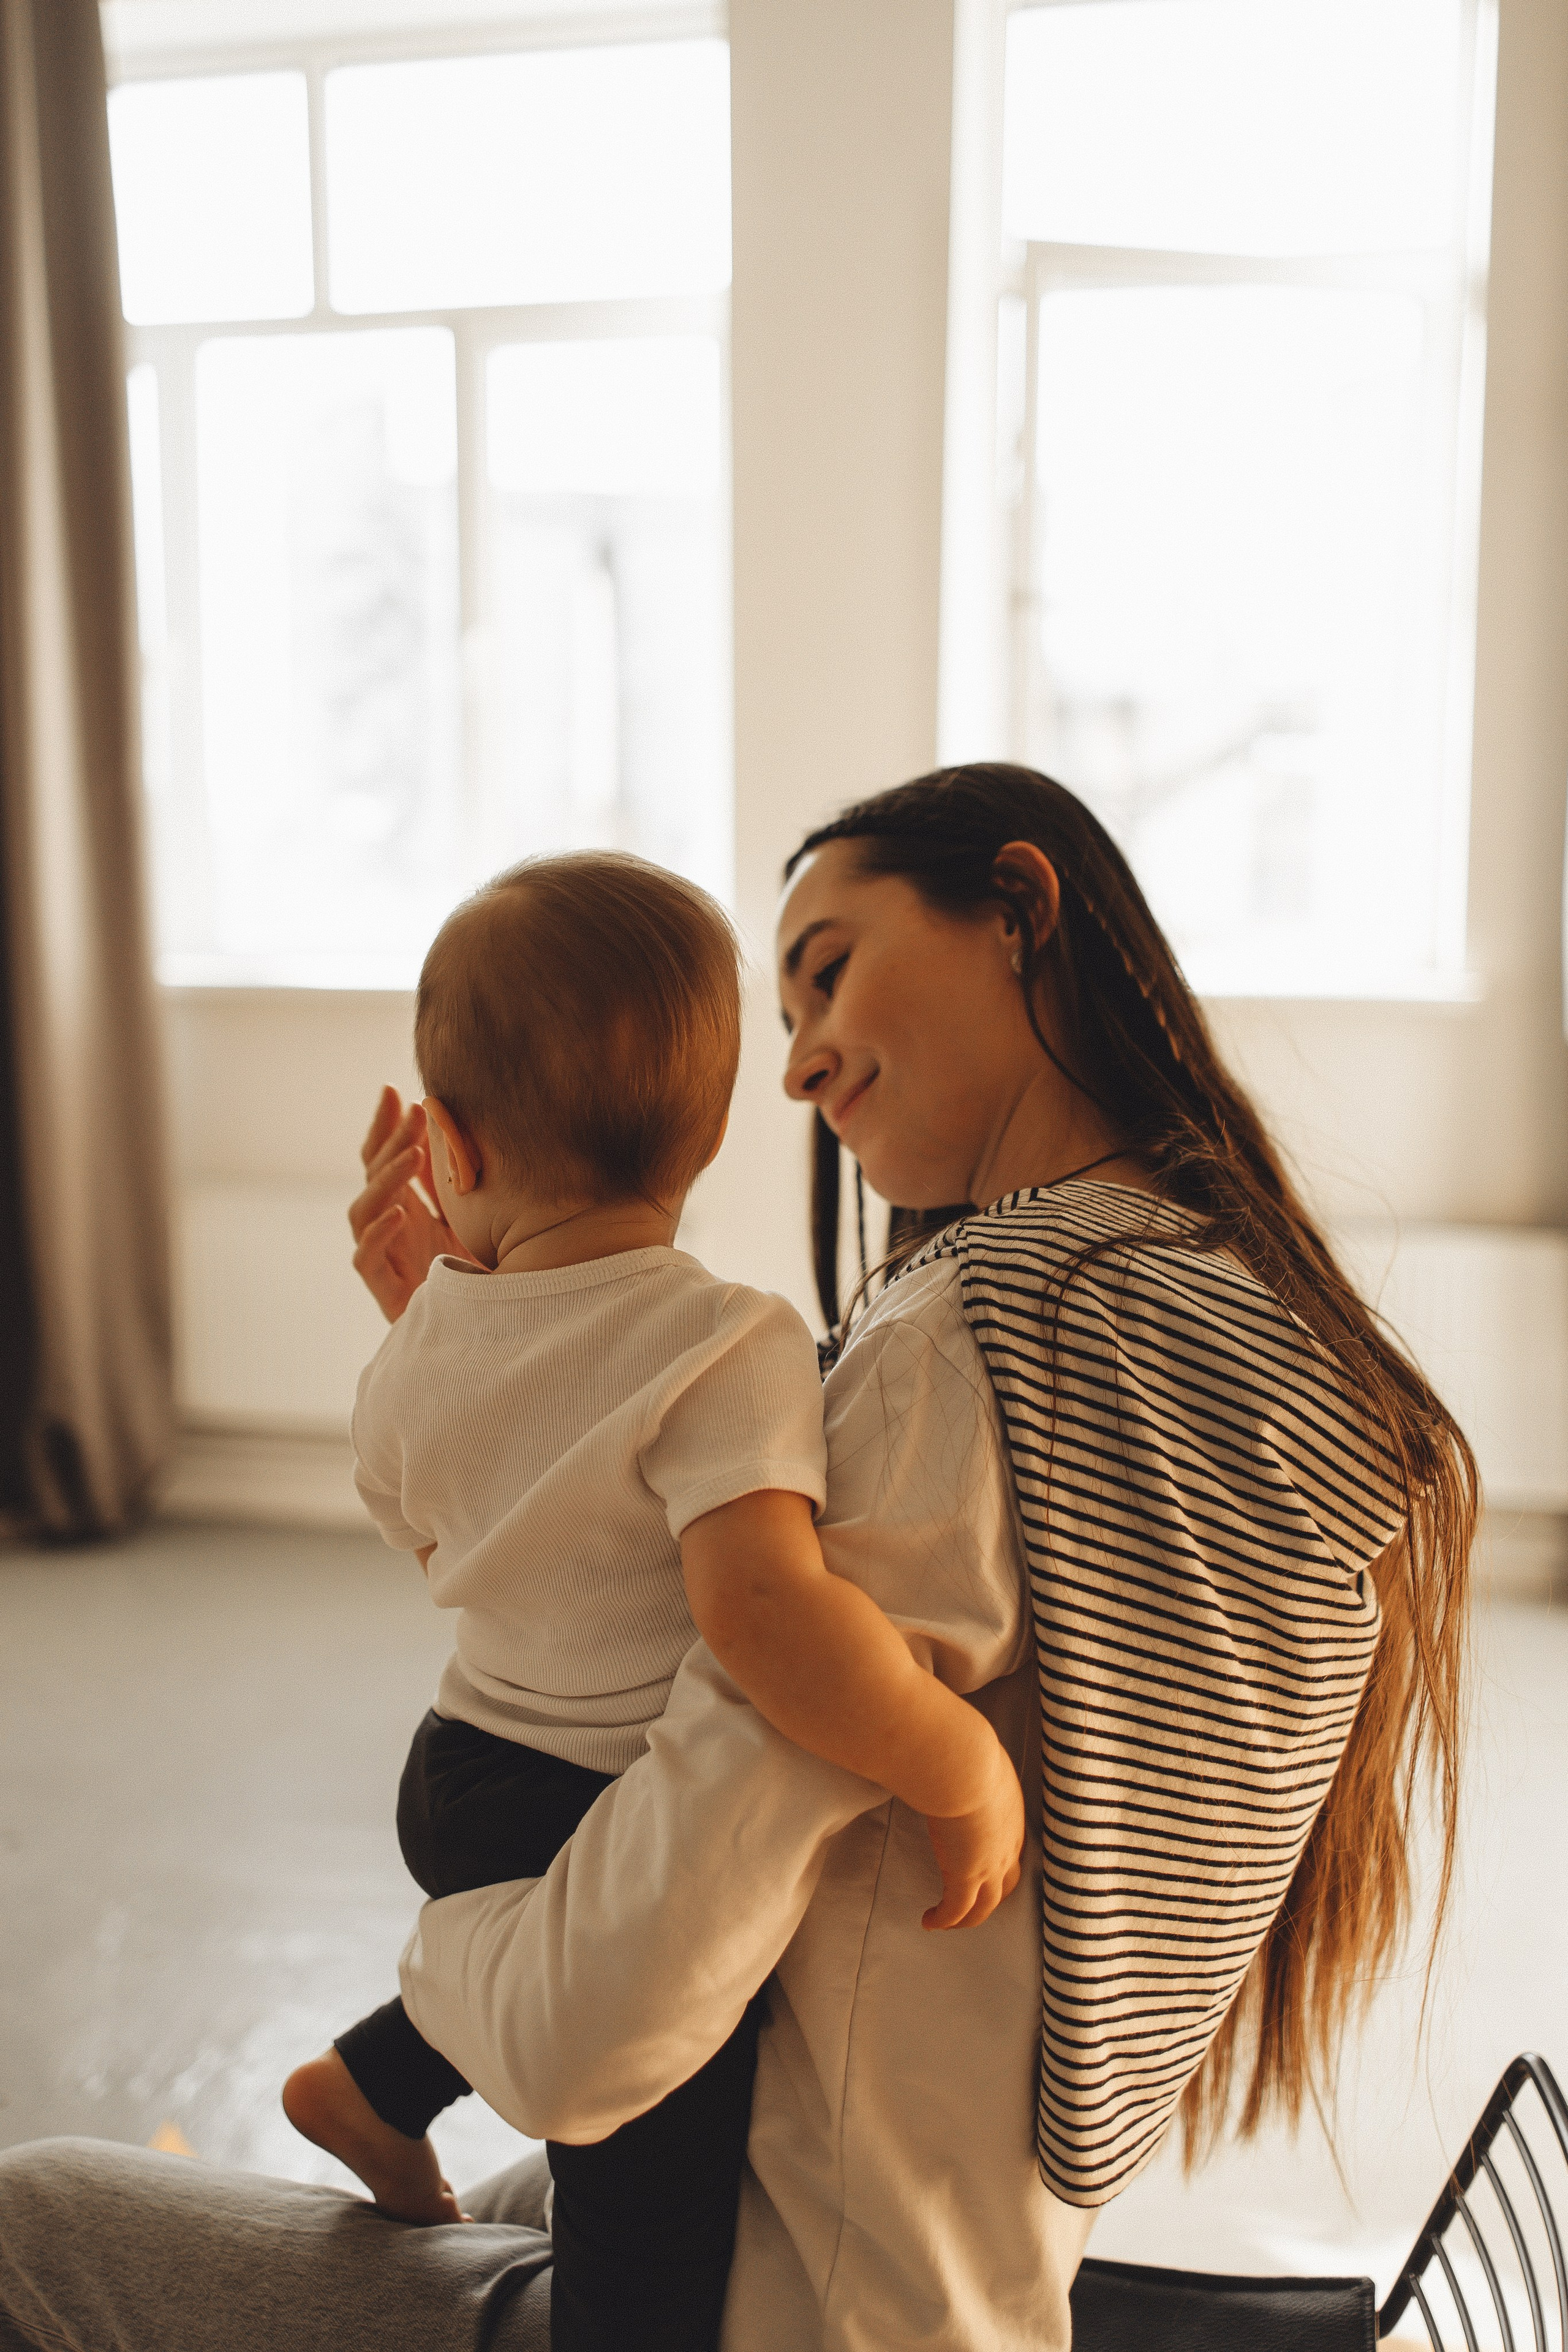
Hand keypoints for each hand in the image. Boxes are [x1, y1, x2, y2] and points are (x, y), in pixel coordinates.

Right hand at [349, 1085, 476, 1321]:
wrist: (487, 1333)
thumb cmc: (480, 1273)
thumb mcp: (471, 1215)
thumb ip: (454, 1178)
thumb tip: (447, 1123)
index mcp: (407, 1207)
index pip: (382, 1159)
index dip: (383, 1126)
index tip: (392, 1090)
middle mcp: (390, 1229)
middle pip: (373, 1178)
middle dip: (390, 1143)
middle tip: (414, 1114)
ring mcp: (385, 1258)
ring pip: (362, 1212)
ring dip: (385, 1181)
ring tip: (412, 1156)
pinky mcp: (386, 1290)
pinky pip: (367, 1260)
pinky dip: (380, 1234)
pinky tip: (400, 1213)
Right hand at [921, 1744, 1024, 1930]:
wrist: (963, 1765)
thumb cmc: (965, 1750)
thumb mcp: (973, 1758)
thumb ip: (966, 1765)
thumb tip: (947, 1754)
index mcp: (1012, 1816)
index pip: (1011, 1849)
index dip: (999, 1863)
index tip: (983, 1867)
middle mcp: (1007, 1845)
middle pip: (1006, 1884)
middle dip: (989, 1898)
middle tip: (973, 1905)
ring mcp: (988, 1865)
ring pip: (984, 1906)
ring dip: (966, 1917)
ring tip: (947, 1922)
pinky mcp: (965, 1877)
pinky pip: (955, 1910)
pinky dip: (943, 1919)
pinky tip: (929, 1920)